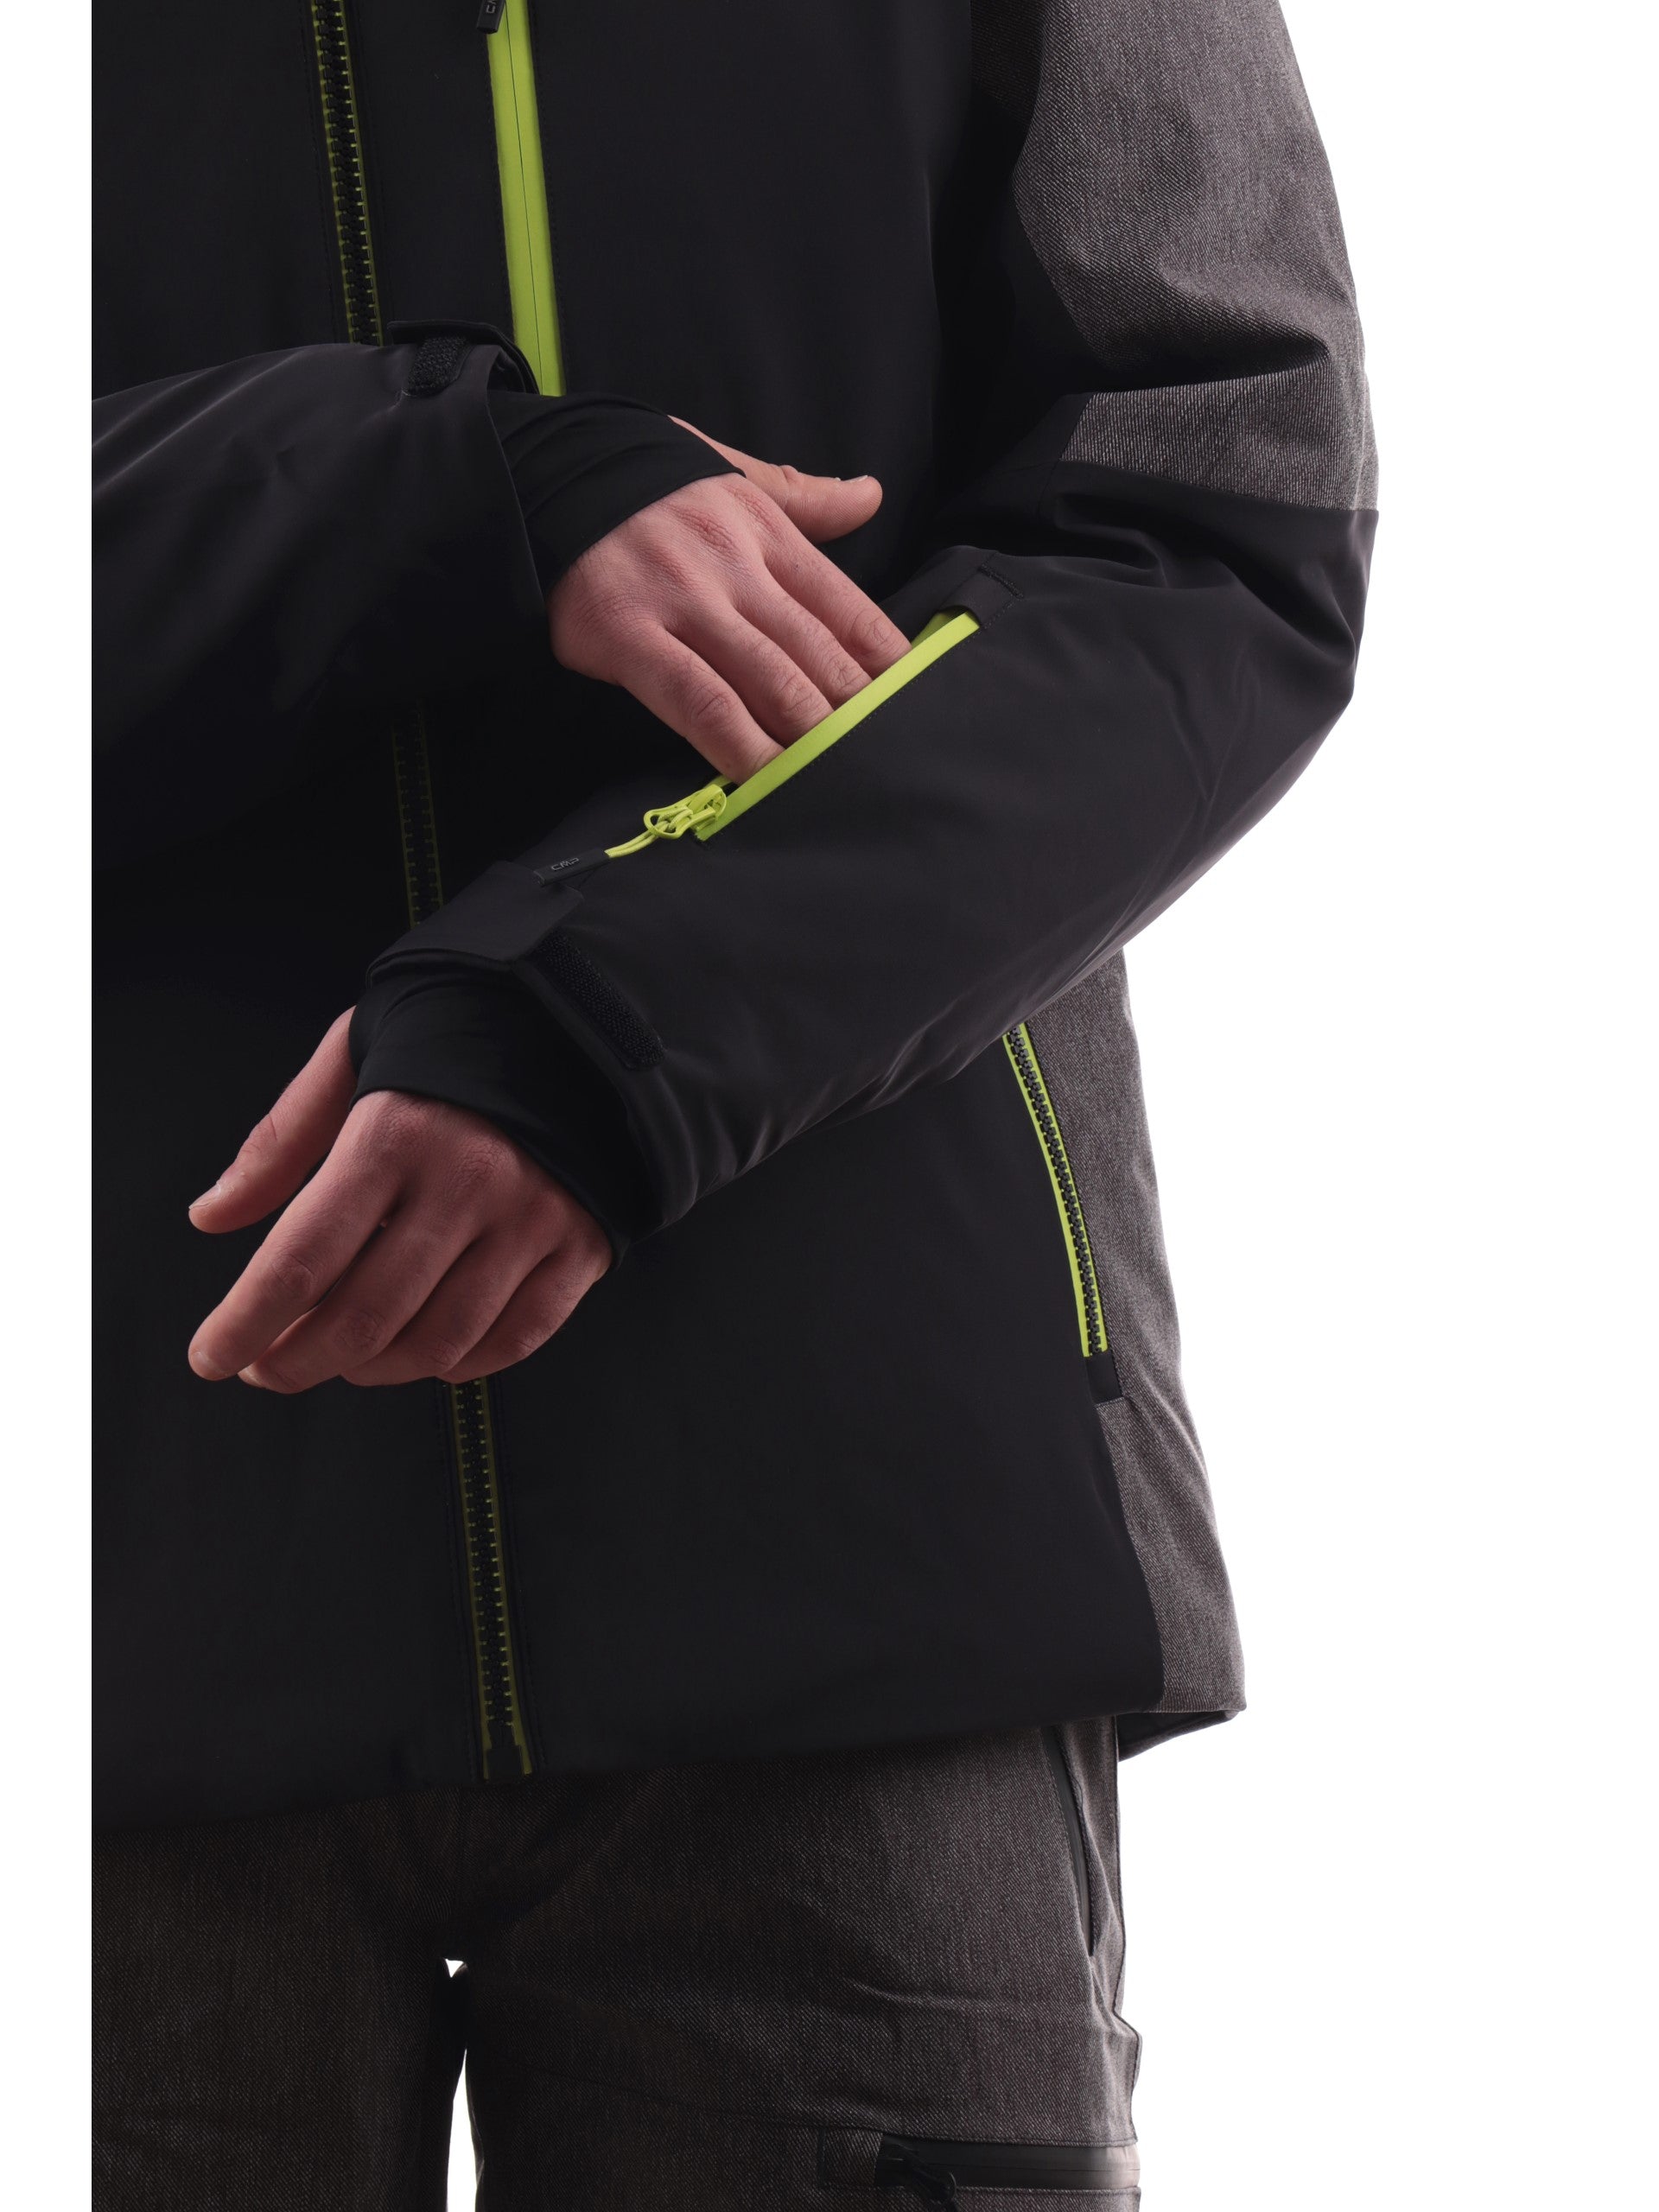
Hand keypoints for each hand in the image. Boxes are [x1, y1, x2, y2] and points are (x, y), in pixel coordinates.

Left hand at [186, 1013, 607, 1391]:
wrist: (587, 1013)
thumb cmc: (456, 1030)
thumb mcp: (353, 1053)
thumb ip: (281, 1140)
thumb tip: (212, 1215)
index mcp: (397, 1132)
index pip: (303, 1258)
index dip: (247, 1321)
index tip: (213, 1355)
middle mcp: (467, 1183)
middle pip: (365, 1316)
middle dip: (297, 1361)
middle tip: (266, 1368)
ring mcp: (532, 1219)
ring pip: (438, 1340)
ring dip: (373, 1370)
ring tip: (342, 1359)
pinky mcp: (582, 1243)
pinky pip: (516, 1337)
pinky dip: (461, 1364)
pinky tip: (426, 1354)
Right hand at [547, 427, 909, 780]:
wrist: (542, 476)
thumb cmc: (642, 483)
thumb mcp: (727, 472)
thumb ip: (800, 496)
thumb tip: (871, 494)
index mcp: (763, 529)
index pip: (844, 603)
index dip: (883, 658)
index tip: (911, 701)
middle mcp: (734, 567)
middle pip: (815, 651)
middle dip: (856, 710)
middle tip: (886, 757)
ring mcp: (684, 604)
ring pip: (769, 679)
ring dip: (810, 735)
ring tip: (841, 778)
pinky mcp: (632, 638)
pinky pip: (698, 701)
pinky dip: (737, 744)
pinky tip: (763, 778)